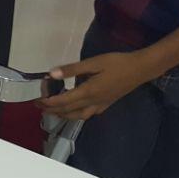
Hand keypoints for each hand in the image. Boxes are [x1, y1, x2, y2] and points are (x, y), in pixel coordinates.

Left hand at [38, 52, 157, 120]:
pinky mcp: (107, 104)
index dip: (48, 102)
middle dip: (51, 110)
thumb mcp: (93, 62)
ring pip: (78, 116)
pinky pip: (88, 114)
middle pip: (68, 111)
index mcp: (88, 92)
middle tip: (38, 106)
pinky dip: (77, 114)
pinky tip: (75, 109)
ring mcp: (101, 105)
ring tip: (53, 110)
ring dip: (63, 115)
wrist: (141, 68)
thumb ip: (72, 69)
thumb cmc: (117, 63)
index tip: (37, 100)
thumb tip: (52, 74)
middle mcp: (93, 102)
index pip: (63, 101)